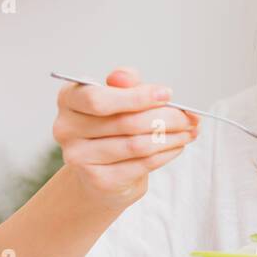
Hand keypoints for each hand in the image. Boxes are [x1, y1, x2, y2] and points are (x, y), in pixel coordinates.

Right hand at [53, 67, 199, 209]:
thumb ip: (125, 85)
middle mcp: (66, 129)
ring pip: (137, 145)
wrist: (100, 173)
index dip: (136, 97)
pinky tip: (177, 146)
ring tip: (189, 131)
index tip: (167, 94)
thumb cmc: (112, 128)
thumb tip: (126, 76)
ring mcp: (79, 158)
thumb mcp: (119, 100)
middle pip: (125, 122)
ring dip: (171, 137)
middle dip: (165, 118)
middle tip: (190, 117)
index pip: (99, 99)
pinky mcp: (99, 181)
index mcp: (69, 100)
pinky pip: (142, 164)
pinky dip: (166, 154)